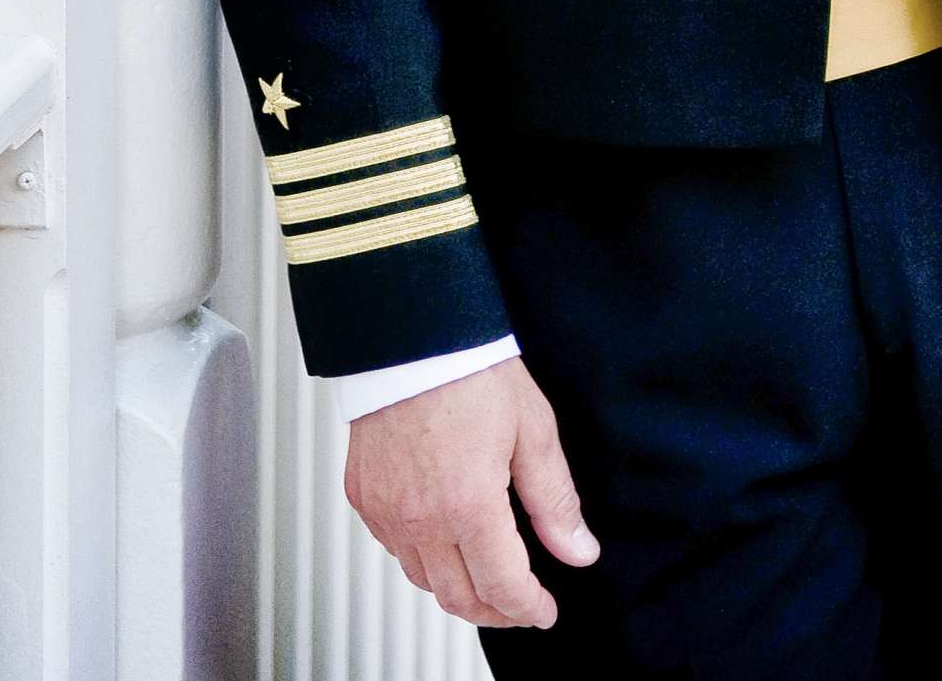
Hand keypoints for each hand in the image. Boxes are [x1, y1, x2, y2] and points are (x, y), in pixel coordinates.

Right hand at [344, 355, 599, 626]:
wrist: (413, 330)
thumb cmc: (471, 369)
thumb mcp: (533, 430)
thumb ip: (554, 500)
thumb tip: (578, 551)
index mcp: (468, 504)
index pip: (502, 587)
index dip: (528, 609)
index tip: (544, 611)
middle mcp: (419, 517)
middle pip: (459, 597)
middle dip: (496, 611)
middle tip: (520, 604)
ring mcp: (385, 510)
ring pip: (423, 580)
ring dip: (458, 588)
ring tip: (486, 574)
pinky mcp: (363, 496)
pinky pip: (394, 549)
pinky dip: (423, 558)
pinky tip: (445, 538)